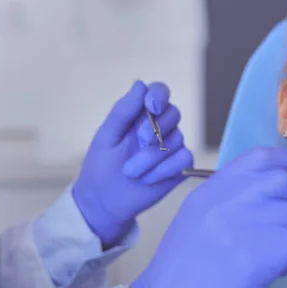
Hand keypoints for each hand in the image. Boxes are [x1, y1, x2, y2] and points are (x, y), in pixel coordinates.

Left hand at [72, 80, 193, 244]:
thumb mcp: (106, 137)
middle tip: (139, 142)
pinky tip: (148, 179)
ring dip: (152, 157)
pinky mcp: (178, 166)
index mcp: (139, 115)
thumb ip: (123, 111)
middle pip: (173, 113)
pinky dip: (165, 169)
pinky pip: (184, 158)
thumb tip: (140, 85)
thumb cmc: (101, 167)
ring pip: (177, 139)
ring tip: (132, 172)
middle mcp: (159, 127)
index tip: (151, 107)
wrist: (105, 202)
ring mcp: (170, 147)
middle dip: (156, 128)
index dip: (160, 95)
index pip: (159, 92)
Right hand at [131, 147, 286, 287]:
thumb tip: (272, 194)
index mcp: (214, 187)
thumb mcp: (197, 215)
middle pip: (285, 180)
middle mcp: (233, 196)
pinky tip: (275, 271)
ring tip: (274, 254)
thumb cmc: (180, 266)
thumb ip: (230, 197)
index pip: (261, 157)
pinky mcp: (265, 251)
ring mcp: (249, 221)